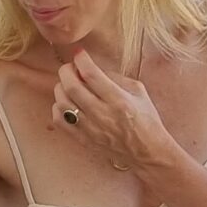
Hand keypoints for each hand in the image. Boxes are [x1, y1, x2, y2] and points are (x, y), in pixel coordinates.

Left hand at [53, 51, 178, 177]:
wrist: (148, 153)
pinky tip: (66, 103)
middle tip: (70, 67)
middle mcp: (102, 114)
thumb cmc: (146, 120)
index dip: (81, 59)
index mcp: (119, 100)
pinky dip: (58, 108)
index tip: (80, 54)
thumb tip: (92, 68)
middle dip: (66, 71)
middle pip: (72, 86)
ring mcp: (91, 129)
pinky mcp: (84, 140)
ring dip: (60, 88)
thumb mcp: (139, 92)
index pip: (91, 74)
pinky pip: (60, 121)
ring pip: (62, 103)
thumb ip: (116, 78)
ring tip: (67, 84)